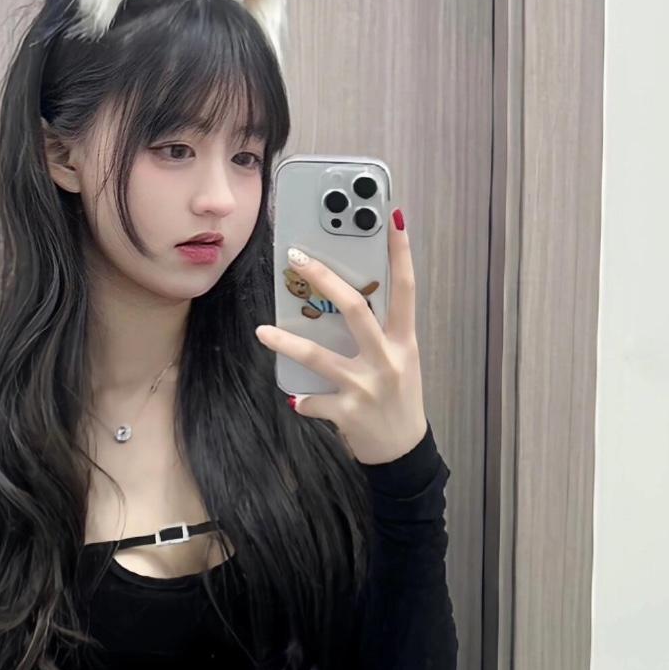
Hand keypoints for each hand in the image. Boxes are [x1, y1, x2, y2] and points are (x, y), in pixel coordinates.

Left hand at [255, 208, 427, 466]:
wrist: (404, 452)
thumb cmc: (400, 400)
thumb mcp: (400, 361)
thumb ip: (379, 334)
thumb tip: (343, 303)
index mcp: (403, 341)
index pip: (405, 288)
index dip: (401, 252)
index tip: (393, 218)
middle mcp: (387, 358)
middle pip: (355, 308)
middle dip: (325, 279)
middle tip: (298, 258)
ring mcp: (367, 386)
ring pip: (318, 356)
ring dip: (286, 343)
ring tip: (263, 331)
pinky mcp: (348, 413)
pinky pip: (314, 401)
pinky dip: (303, 400)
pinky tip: (295, 398)